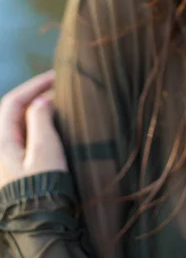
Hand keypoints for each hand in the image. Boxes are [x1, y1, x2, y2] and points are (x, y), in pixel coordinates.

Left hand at [0, 70, 67, 188]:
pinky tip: (58, 125)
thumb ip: (41, 119)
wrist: (41, 224)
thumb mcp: (45, 149)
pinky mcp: (21, 168)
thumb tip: (40, 102)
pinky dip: (42, 126)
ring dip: (41, 111)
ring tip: (63, 103)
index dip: (34, 85)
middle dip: (37, 96)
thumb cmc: (43, 187)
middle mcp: (2, 149)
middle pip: (15, 112)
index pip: (13, 102)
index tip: (56, 76)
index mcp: (1, 142)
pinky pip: (28, 138)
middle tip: (62, 88)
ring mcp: (10, 159)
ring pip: (23, 125)